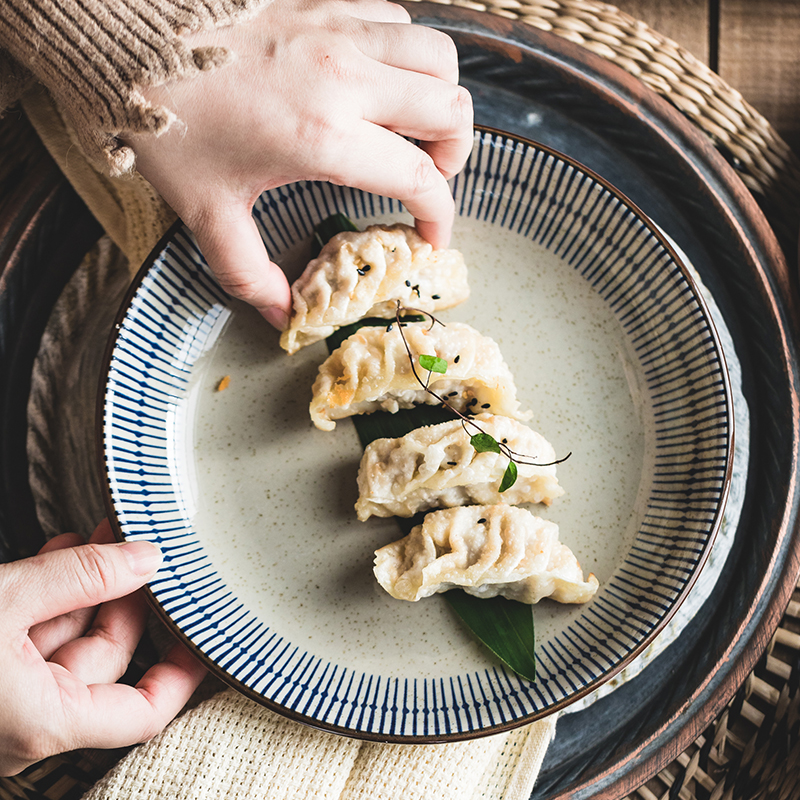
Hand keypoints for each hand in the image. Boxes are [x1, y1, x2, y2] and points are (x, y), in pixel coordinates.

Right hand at [0, 520, 205, 775]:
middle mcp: (26, 719)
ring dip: (85, 585)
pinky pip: (28, 635)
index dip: (183, 671)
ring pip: (64, 639)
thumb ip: (79, 578)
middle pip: (105, 657)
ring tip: (96, 536)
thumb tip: (145, 557)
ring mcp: (0, 697)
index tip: (204, 628)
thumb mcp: (0, 601)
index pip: (143, 712)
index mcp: (44, 720)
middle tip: (133, 543)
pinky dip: (48, 595)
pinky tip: (58, 554)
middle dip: (123, 594)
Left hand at [126, 0, 472, 329]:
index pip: (420, 177)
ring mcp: (340, 32)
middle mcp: (346, 80)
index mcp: (323, 139)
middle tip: (426, 180)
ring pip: (438, 57)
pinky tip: (377, 85)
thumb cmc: (167, 125)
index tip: (432, 236)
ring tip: (412, 130)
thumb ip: (250, 273)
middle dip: (454, 155)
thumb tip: (283, 316)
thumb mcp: (207, 213)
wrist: (126, 39)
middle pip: (451, 109)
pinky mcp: (326, 3)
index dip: (440, 215)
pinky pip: (398, 22)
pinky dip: (406, 57)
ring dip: (439, 99)